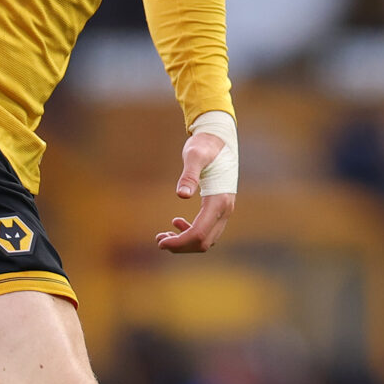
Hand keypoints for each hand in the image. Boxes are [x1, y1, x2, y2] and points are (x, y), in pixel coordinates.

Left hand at [155, 127, 234, 253]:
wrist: (220, 138)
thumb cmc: (205, 144)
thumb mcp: (194, 156)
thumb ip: (189, 175)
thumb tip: (182, 195)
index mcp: (219, 201)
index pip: (199, 233)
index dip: (180, 242)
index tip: (160, 242)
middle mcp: (225, 209)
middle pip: (204, 242)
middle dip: (181, 246)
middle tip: (159, 240)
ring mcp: (224, 210)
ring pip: (207, 239)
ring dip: (186, 242)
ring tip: (164, 237)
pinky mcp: (220, 207)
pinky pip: (208, 230)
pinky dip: (192, 233)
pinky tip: (177, 223)